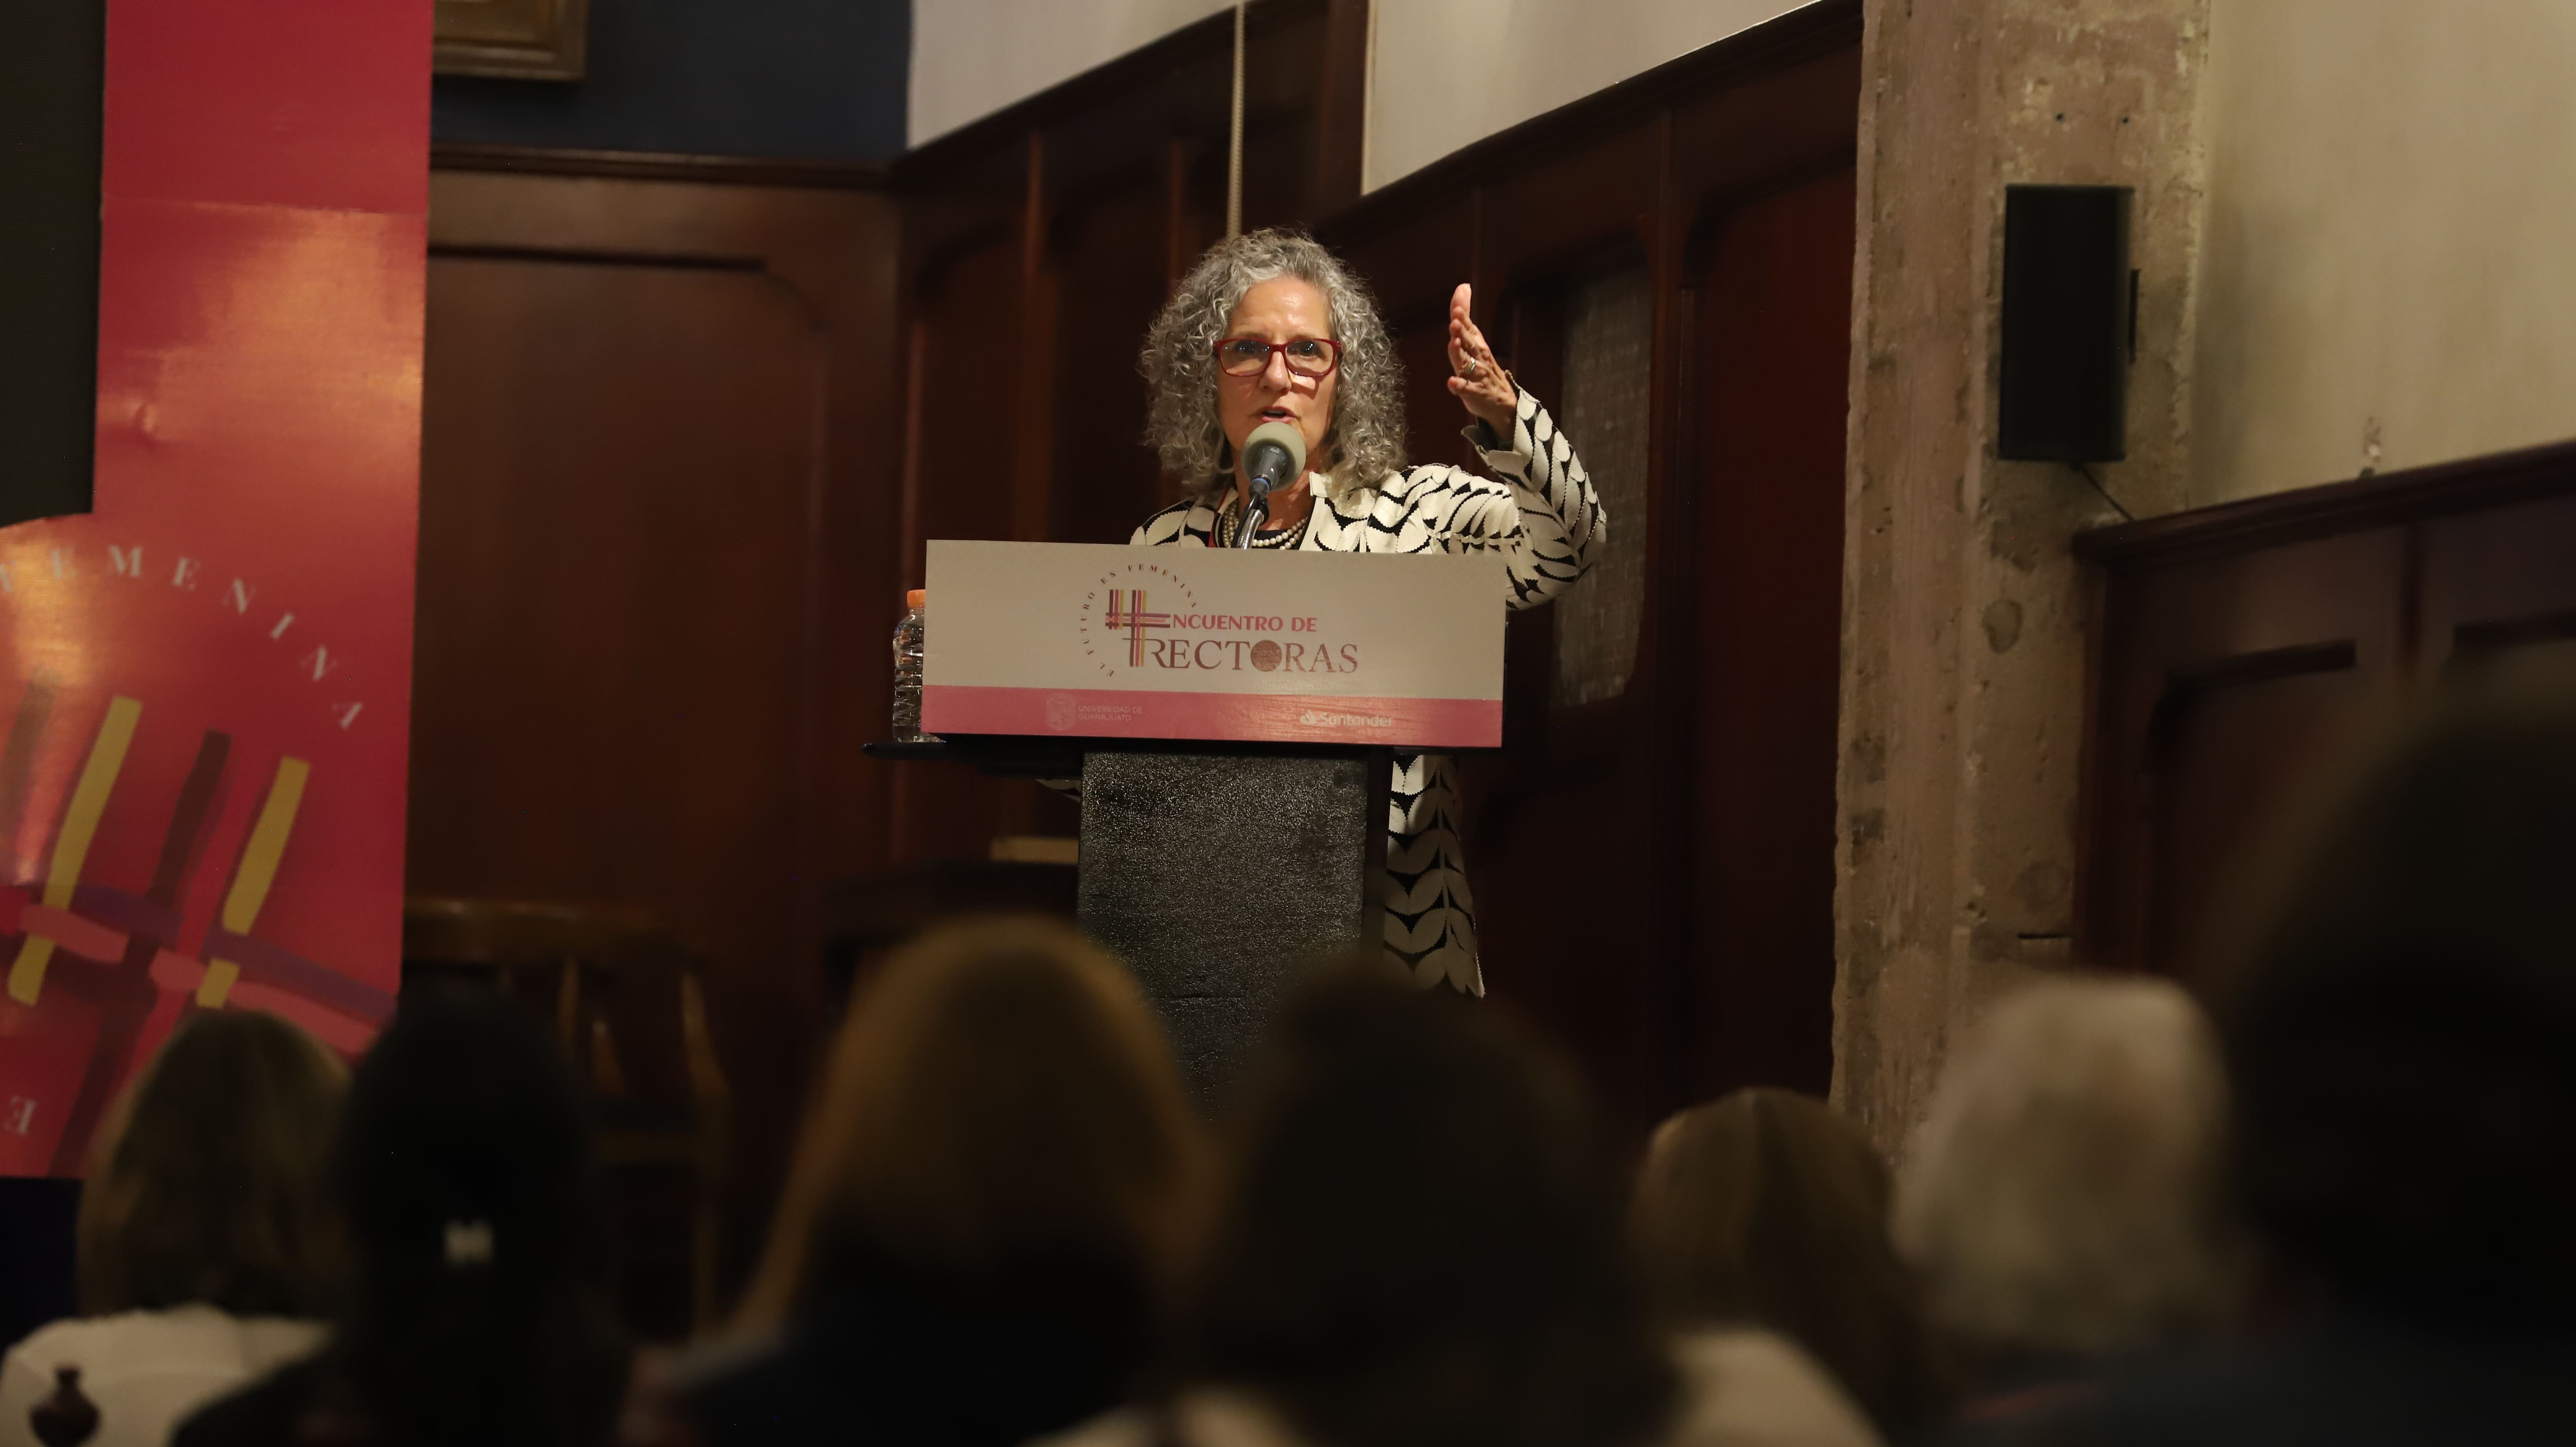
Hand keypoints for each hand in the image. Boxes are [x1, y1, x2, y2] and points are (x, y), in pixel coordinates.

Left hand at [1444, 283, 1517, 433]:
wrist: (1503, 403)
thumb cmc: (1484, 369)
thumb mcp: (1475, 341)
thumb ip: (1466, 318)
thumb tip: (1463, 287)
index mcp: (1477, 345)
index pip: (1470, 328)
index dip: (1464, 318)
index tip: (1459, 307)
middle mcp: (1478, 358)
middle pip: (1469, 343)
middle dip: (1462, 331)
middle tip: (1456, 320)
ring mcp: (1476, 376)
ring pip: (1467, 363)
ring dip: (1460, 353)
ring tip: (1453, 343)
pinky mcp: (1474, 393)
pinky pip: (1466, 389)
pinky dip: (1459, 386)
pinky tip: (1451, 382)